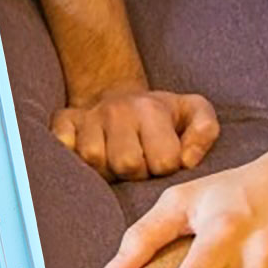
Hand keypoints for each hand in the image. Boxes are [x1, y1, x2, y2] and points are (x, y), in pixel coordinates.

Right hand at [51, 84, 218, 180]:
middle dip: (137, 173)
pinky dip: (70, 154)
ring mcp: (88, 115)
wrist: (121, 94)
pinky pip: (62, 144)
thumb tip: (188, 160)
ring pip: (93, 159)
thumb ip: (205, 131)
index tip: (163, 159)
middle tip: (139, 164)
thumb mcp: (194, 112)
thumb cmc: (162, 113)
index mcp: (151, 109)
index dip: (165, 168)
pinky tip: (89, 156)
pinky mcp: (64, 120)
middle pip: (126, 164)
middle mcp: (116, 110)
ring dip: (107, 169)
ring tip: (116, 162)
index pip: (163, 162)